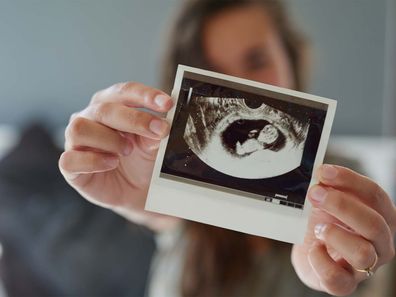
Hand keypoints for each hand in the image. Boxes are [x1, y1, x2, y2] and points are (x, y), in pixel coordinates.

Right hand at [59, 82, 178, 229]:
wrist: (135, 191)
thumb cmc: (141, 160)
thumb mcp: (152, 145)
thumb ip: (154, 134)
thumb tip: (160, 127)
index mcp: (111, 104)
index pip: (124, 91)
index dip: (145, 95)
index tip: (167, 104)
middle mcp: (90, 118)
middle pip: (104, 109)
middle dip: (135, 119)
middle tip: (159, 131)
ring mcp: (76, 141)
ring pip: (80, 128)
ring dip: (110, 139)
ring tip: (128, 150)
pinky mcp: (70, 165)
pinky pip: (71, 159)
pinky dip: (94, 161)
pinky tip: (112, 163)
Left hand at [292, 164, 395, 295]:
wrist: (310, 252)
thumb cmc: (325, 223)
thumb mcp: (328, 202)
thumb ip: (329, 188)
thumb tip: (321, 174)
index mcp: (381, 217)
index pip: (375, 196)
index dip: (349, 181)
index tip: (323, 172)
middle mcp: (379, 243)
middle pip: (373, 224)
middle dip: (341, 205)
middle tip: (314, 193)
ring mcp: (364, 267)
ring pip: (363, 254)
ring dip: (335, 235)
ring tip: (317, 228)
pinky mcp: (344, 284)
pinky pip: (337, 278)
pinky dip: (320, 260)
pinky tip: (313, 248)